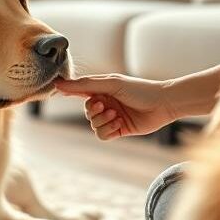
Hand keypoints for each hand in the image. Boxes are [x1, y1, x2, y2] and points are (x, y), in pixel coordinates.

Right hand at [54, 74, 175, 139]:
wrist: (163, 104)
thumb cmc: (139, 89)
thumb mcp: (110, 83)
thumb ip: (85, 85)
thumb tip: (59, 83)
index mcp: (102, 89)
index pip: (79, 91)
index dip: (69, 92)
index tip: (57, 91)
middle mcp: (106, 102)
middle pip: (86, 112)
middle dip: (93, 110)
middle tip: (105, 105)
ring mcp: (112, 117)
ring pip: (93, 125)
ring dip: (102, 121)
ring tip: (115, 115)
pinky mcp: (119, 130)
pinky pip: (102, 135)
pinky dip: (108, 130)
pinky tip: (119, 123)